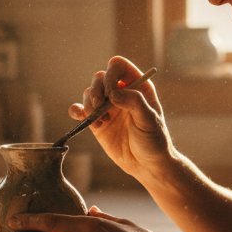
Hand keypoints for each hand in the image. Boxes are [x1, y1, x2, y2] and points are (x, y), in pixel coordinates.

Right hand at [68, 56, 175, 180]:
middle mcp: (121, 93)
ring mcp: (108, 107)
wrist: (146, 165)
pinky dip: (77, 110)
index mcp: (137, 86)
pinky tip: (80, 116)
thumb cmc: (154, 141)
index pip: (119, 66)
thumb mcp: (149, 120)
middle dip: (97, 90)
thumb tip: (114, 92)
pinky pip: (81, 109)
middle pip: (100, 77)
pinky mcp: (97, 121)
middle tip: (101, 107)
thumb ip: (134, 102)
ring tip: (101, 121)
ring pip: (89, 92)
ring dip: (90, 104)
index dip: (111, 74)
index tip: (112, 93)